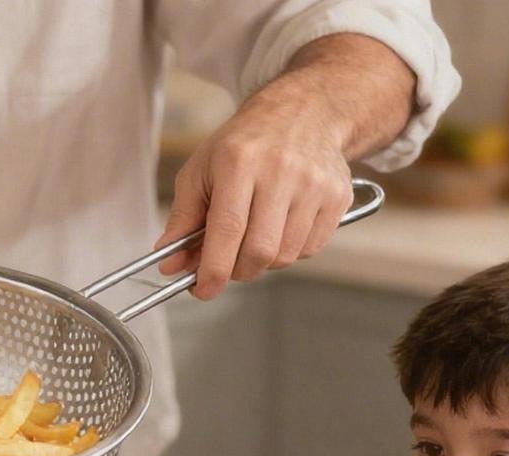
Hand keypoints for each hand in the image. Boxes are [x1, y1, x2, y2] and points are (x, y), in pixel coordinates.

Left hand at [155, 75, 353, 300]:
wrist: (304, 112)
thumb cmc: (246, 144)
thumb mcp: (202, 170)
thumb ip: (183, 220)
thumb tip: (171, 264)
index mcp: (239, 162)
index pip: (227, 230)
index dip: (214, 269)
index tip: (203, 290)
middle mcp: (281, 171)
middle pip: (259, 251)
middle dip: (238, 270)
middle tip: (228, 262)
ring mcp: (314, 185)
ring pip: (285, 256)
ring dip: (264, 261)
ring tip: (256, 235)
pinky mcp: (337, 197)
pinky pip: (310, 249)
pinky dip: (290, 251)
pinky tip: (282, 227)